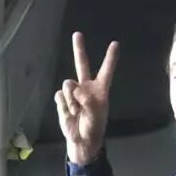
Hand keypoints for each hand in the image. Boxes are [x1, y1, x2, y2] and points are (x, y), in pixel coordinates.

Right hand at [55, 31, 118, 165]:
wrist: (80, 141)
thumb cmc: (93, 128)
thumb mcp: (96, 115)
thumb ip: (88, 101)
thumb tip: (76, 90)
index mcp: (100, 90)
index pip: (105, 71)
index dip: (110, 58)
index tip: (115, 44)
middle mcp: (86, 88)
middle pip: (82, 65)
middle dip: (79, 50)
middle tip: (77, 34)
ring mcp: (73, 93)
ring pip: (68, 85)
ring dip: (71, 100)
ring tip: (76, 112)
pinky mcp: (62, 100)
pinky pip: (60, 96)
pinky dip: (64, 105)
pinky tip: (69, 113)